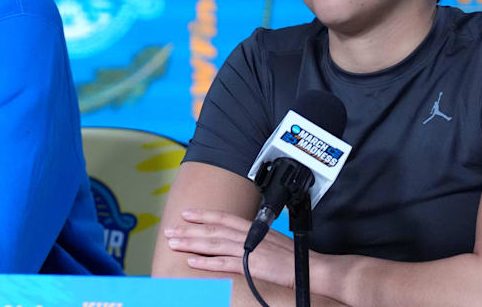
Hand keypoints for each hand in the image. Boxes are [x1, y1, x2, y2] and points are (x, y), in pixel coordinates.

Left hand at [163, 208, 297, 288]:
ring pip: (214, 244)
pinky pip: (225, 263)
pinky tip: (192, 260)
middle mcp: (248, 236)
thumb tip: (239, 240)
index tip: (187, 213)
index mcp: (253, 229)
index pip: (223, 218)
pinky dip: (207, 262)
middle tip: (169, 229)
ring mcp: (249, 250)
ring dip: (191, 242)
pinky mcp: (252, 265)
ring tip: (174, 243)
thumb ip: (254, 239)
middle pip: (213, 230)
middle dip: (189, 229)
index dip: (204, 215)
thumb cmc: (295, 257)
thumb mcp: (272, 241)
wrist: (312, 268)